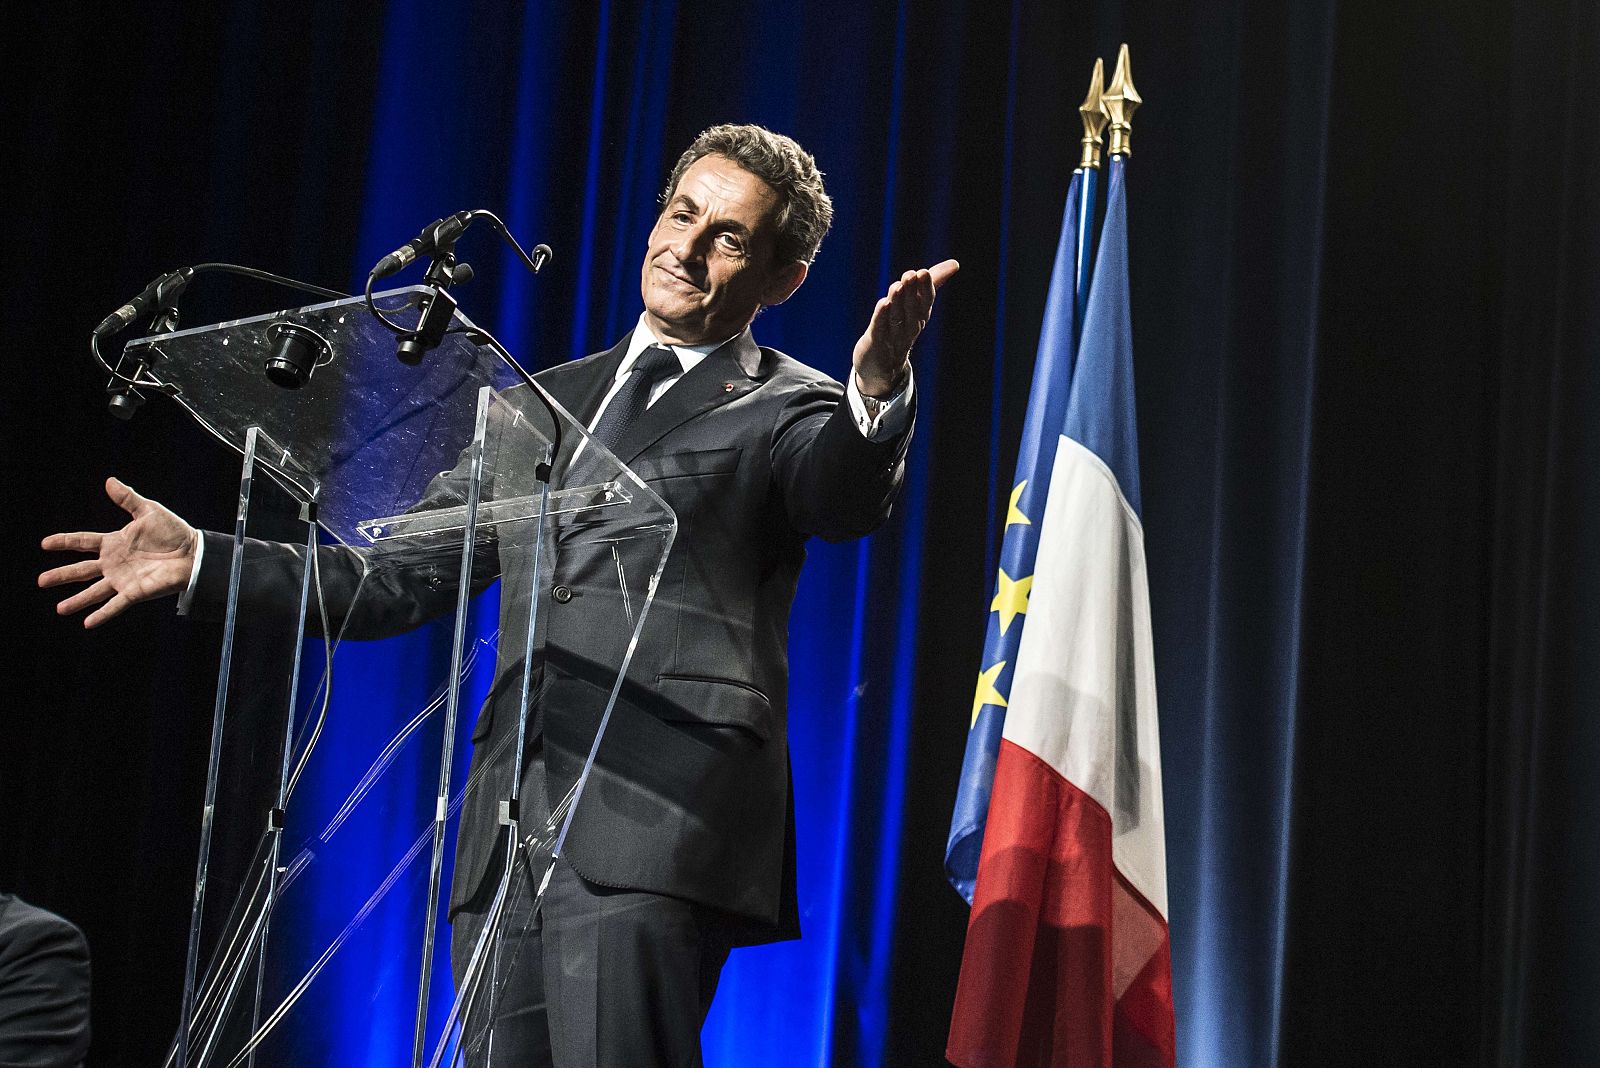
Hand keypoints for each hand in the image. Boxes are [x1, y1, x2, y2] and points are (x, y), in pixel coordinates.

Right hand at [39, 477, 198, 627]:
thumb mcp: (148, 511)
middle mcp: (114, 563)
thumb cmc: (173, 532)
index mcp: (114, 543)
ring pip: (94, 592)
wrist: (194, 553)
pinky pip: (115, 605)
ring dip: (77, 600)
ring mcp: (123, 579)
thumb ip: (127, 499)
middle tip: (41, 581)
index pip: (83, 542)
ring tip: (60, 609)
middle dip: (62, 575)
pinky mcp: (135, 592)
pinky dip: (102, 614)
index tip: (44, 543)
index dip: (64, 542)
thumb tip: (109, 480)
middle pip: (82, 570)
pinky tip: (87, 623)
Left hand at [851, 258, 959, 396]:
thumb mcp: (917, 303)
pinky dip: (882, 317)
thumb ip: (933, 283)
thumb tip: (955, 264)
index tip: (924, 272)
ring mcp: (893, 335)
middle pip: (912, 307)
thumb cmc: (901, 327)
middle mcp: (909, 326)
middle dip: (912, 291)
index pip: (926, 301)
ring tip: (897, 285)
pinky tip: (883, 304)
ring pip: (897, 316)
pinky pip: (880, 328)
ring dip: (898, 301)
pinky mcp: (876, 342)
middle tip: (911, 274)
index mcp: (920, 316)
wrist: (882, 365)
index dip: (926, 288)